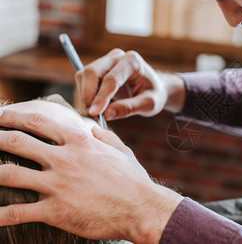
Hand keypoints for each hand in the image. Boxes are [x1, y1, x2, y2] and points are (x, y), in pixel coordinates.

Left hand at [0, 106, 182, 243]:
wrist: (141, 208)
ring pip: (11, 174)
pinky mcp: (56, 211)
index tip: (0, 116)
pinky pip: (18, 212)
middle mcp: (65, 159)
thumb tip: (90, 126)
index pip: (38, 123)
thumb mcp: (120, 150)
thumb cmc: (132, 179)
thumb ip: (102, 135)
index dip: (13, 117)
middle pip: (18, 142)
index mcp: (79, 142)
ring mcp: (58, 185)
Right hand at [76, 49, 185, 119]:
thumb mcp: (149, 104)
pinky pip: (83, 79)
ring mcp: (106, 60)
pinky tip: (95, 105)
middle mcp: (117, 56)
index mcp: (132, 61)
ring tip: (97, 112)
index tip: (96, 113)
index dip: (102, 97)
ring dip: (85, 95)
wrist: (153, 88)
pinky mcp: (97, 68)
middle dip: (88, 94)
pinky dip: (85, 94)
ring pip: (84, 75)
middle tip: (93, 114)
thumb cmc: (153, 94)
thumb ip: (129, 108)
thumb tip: (106, 114)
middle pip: (92, 72)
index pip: (112, 79)